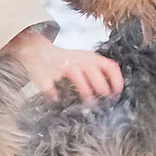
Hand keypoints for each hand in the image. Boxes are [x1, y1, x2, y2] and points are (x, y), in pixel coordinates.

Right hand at [3, 26, 123, 101]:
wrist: (38, 52)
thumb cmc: (68, 61)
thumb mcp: (86, 59)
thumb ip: (100, 70)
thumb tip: (115, 91)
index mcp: (90, 58)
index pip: (110, 67)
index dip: (117, 81)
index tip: (117, 93)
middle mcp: (78, 62)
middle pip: (96, 76)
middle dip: (102, 90)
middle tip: (103, 101)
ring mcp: (62, 70)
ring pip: (79, 83)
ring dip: (86, 95)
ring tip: (87, 103)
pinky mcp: (47, 79)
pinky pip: (56, 93)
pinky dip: (59, 99)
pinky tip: (61, 101)